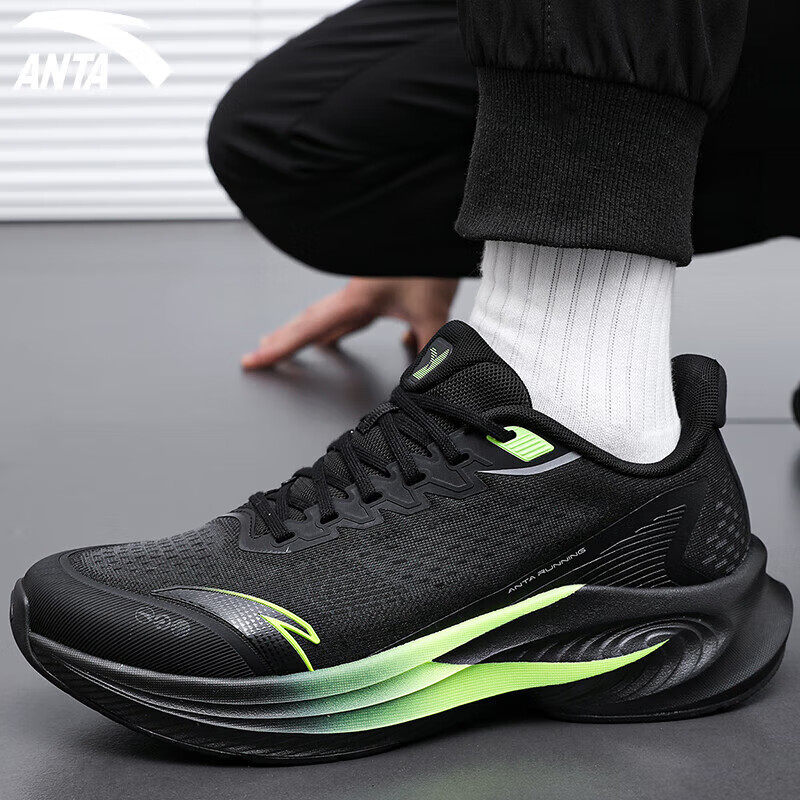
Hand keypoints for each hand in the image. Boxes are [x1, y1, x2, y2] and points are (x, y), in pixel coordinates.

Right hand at [241, 276, 458, 369]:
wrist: (441, 222)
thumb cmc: (431, 256)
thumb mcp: (433, 311)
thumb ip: (429, 349)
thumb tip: (424, 380)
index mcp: (357, 300)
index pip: (307, 331)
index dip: (278, 349)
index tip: (252, 360)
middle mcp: (356, 293)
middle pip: (311, 321)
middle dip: (284, 339)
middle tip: (262, 353)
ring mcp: (369, 288)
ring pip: (335, 316)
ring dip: (318, 332)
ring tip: (306, 345)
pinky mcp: (387, 286)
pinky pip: (367, 313)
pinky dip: (365, 327)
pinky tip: (394, 336)